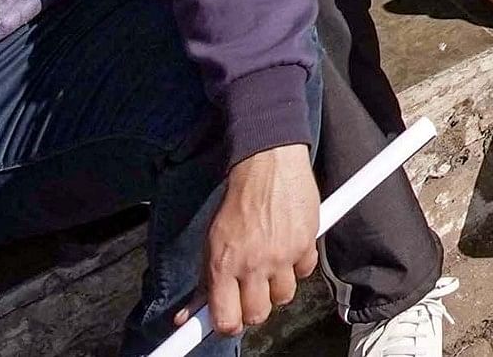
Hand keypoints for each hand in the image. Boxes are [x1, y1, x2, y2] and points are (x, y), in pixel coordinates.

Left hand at [193, 145, 319, 338]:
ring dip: (277, 286)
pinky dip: (297, 264)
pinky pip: (304, 272)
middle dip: (253, 307)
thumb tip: (186, 316)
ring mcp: (281, 255)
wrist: (267, 166)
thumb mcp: (212, 243)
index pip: (225, 319)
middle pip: (257, 315)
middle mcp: (252, 264)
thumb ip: (205, 283)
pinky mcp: (305, 244)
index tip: (224, 327)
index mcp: (223, 264)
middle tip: (250, 291)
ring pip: (283, 297)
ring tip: (269, 264)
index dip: (225, 327)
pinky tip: (288, 246)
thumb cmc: (238, 203)